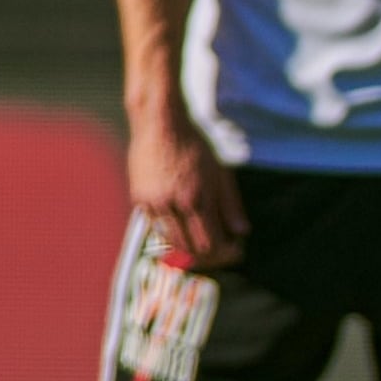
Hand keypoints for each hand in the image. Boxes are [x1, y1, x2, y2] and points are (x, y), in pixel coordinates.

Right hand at [125, 106, 247, 268]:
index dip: (224, 252)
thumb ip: (230, 204)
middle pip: (190, 248)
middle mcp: (172, 205)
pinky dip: (171, 233)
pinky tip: (183, 226)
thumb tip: (242, 232)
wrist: (159, 126)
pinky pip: (156, 227)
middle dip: (208, 255)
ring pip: (171, 242)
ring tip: (203, 240)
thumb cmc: (194, 146)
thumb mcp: (220, 172)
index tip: (234, 249)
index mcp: (196, 198)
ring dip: (188, 247)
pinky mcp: (139, 200)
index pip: (210, 243)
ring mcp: (152, 203)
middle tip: (221, 249)